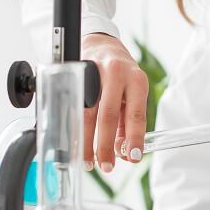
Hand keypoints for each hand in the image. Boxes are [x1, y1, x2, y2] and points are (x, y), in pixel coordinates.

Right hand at [81, 33, 148, 171]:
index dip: (134, 138)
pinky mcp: (76, 75)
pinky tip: (74, 142)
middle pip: (107, 115)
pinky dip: (74, 127)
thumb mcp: (132, 93)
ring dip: (86, 141)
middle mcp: (116, 74)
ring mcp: (93, 72)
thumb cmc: (120, 74)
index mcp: (135, 80)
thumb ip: (128, 121)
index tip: (131, 158)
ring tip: (87, 160)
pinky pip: (73, 106)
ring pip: (86, 112)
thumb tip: (125, 151)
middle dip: (105, 145)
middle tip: (106, 165)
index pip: (136, 114)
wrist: (101, 44)